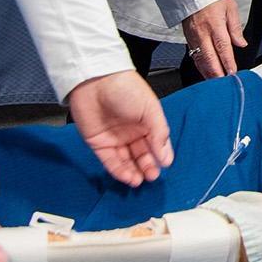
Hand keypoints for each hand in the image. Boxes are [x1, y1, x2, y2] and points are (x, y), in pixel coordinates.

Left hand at [67, 70, 173, 186]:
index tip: (163, 167)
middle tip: (151, 176)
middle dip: (147, 167)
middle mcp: (132, 132)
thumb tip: (167, 158)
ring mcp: (115, 138)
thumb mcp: (150, 109)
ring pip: (127, 161)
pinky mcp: (99, 143)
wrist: (95, 80)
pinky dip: (119, 171)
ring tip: (139, 180)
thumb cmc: (125, 87)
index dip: (160, 156)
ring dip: (134, 172)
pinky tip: (128, 177)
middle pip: (142, 155)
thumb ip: (159, 134)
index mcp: (147, 122)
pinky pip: (110, 161)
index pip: (156, 144)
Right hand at [182, 0, 247, 77]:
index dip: (228, 63)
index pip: (223, 48)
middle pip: (210, 58)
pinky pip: (194, 56)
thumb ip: (236, 27)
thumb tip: (241, 43)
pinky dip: (200, 66)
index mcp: (215, 25)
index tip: (232, 73)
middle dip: (217, 73)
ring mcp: (193, 37)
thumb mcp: (230, 8)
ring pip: (200, 60)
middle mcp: (203, 33)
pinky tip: (205, 72)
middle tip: (223, 84)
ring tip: (216, 82)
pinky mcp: (188, 38)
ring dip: (208, 72)